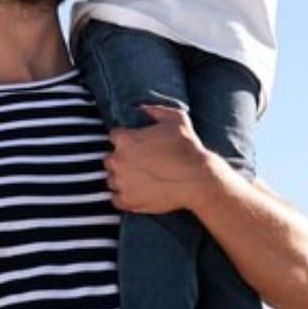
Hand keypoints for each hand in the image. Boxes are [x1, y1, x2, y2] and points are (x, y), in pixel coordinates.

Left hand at [104, 105, 220, 213]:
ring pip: (111, 179)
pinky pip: (115, 199)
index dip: (126, 139)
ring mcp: (121, 182)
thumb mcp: (176, 118)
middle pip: (110, 159)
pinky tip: (137, 192)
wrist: (197, 179)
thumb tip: (142, 107)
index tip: (137, 145)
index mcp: (126, 139)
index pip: (115, 137)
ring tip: (139, 179)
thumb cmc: (187, 147)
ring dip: (121, 178)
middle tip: (138, 163)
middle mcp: (118, 160)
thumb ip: (156, 110)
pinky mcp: (127, 201)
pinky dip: (123, 197)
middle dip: (122, 160)